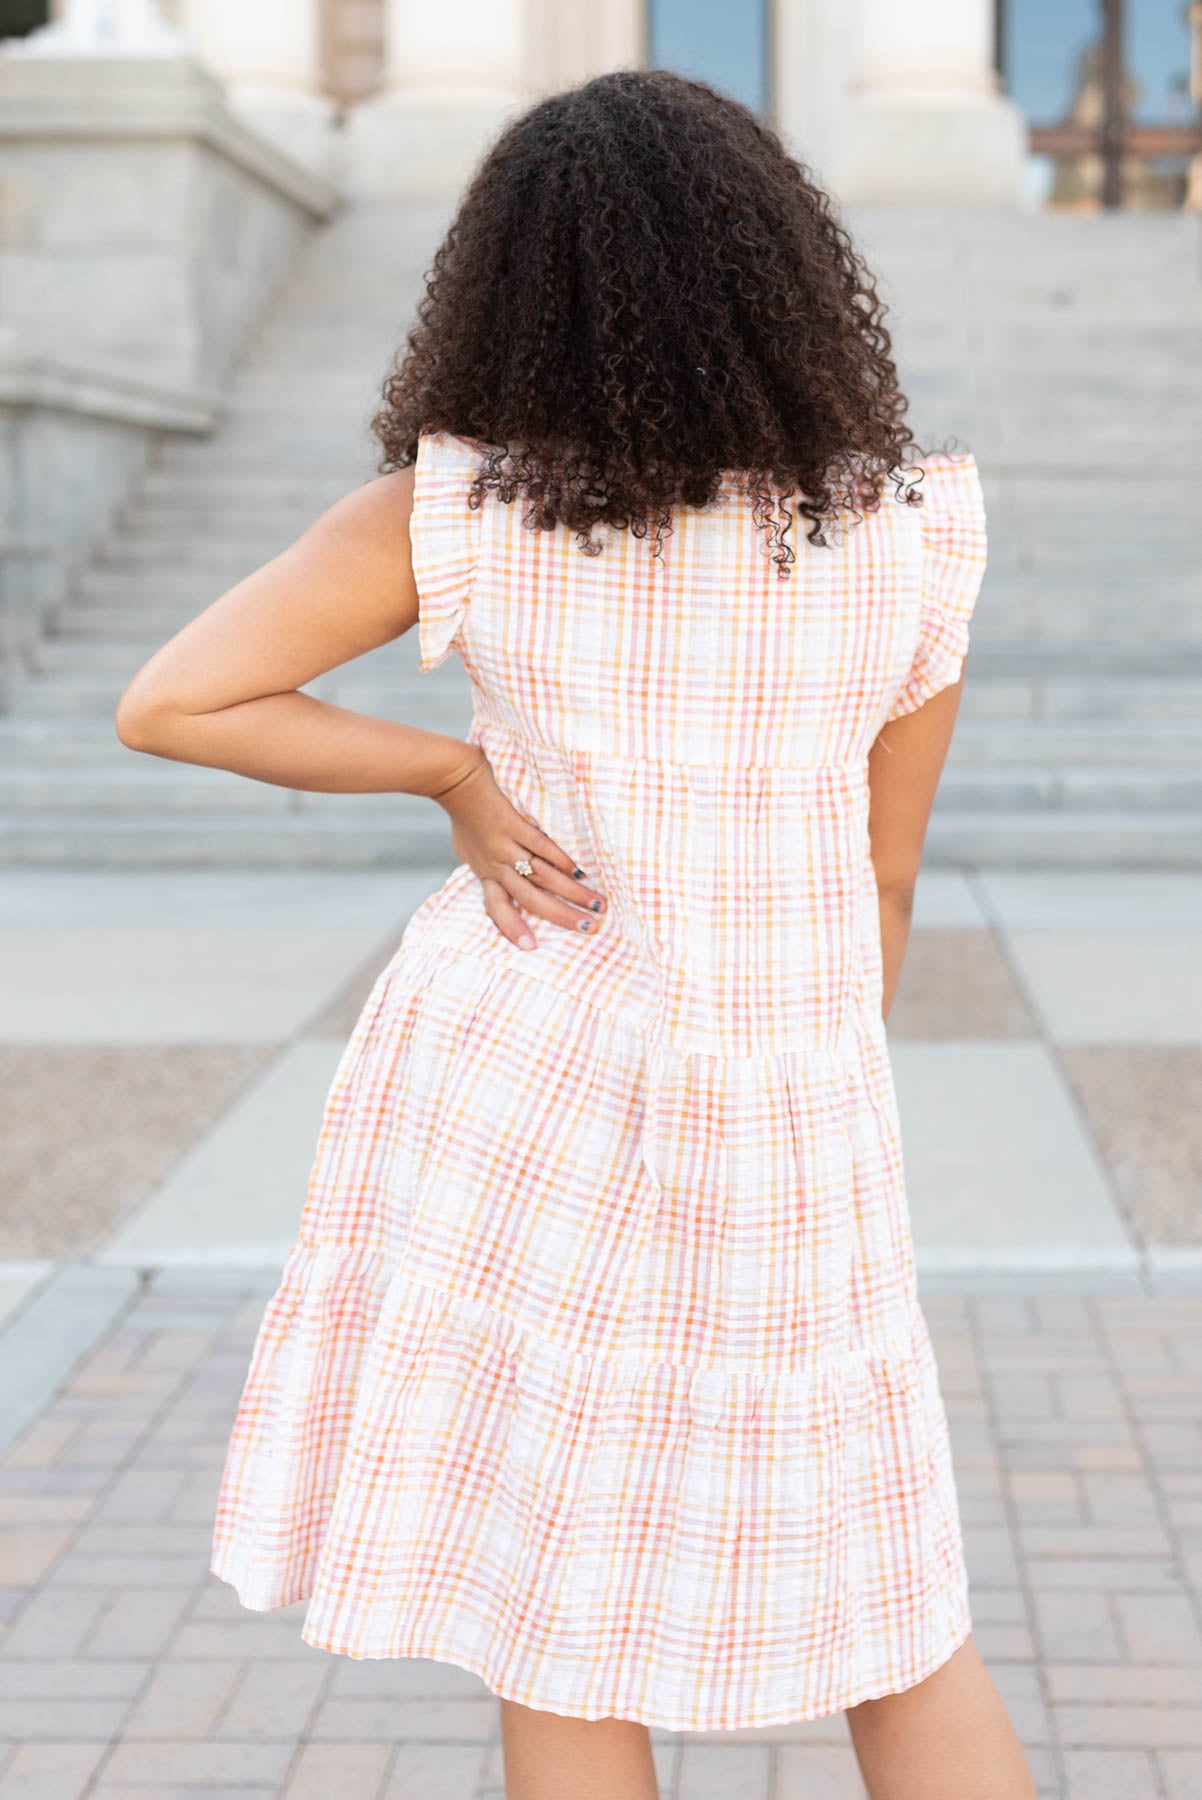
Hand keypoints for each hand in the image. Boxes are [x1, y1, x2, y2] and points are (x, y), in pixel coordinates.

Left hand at [432, 749, 606, 949]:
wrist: (454, 780)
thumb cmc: (462, 814)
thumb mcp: (467, 848)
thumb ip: (484, 864)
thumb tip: (493, 877)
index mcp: (484, 872)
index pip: (497, 908)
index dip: (512, 928)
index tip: (532, 947)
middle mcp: (495, 864)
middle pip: (531, 898)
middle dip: (562, 915)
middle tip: (589, 927)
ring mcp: (505, 845)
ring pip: (542, 876)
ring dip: (571, 891)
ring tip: (596, 902)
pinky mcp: (513, 824)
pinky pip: (540, 846)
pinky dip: (560, 860)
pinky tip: (579, 871)